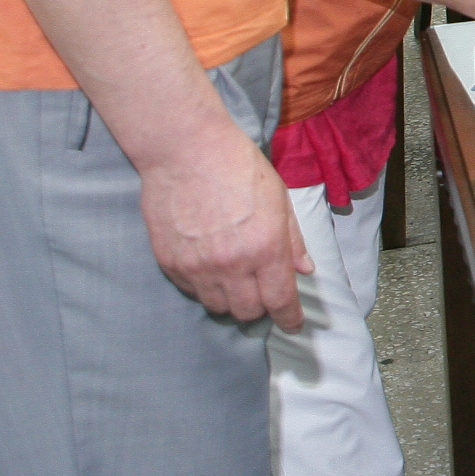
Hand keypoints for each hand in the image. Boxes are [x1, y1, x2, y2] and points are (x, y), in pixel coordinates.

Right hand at [137, 127, 312, 329]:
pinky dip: (203, 287)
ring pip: (217, 306)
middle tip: (261, 291)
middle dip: (260, 307)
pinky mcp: (170, 263)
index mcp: (266, 247)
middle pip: (247, 311)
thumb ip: (292, 239)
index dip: (289, 317)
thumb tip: (304, 269)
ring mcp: (198, 267)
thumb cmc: (238, 167)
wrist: (185, 151)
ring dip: (230, 299)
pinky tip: (209, 266)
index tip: (292, 324)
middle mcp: (232, 264)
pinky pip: (191, 291)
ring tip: (234, 278)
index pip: (279, 300)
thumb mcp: (279, 198)